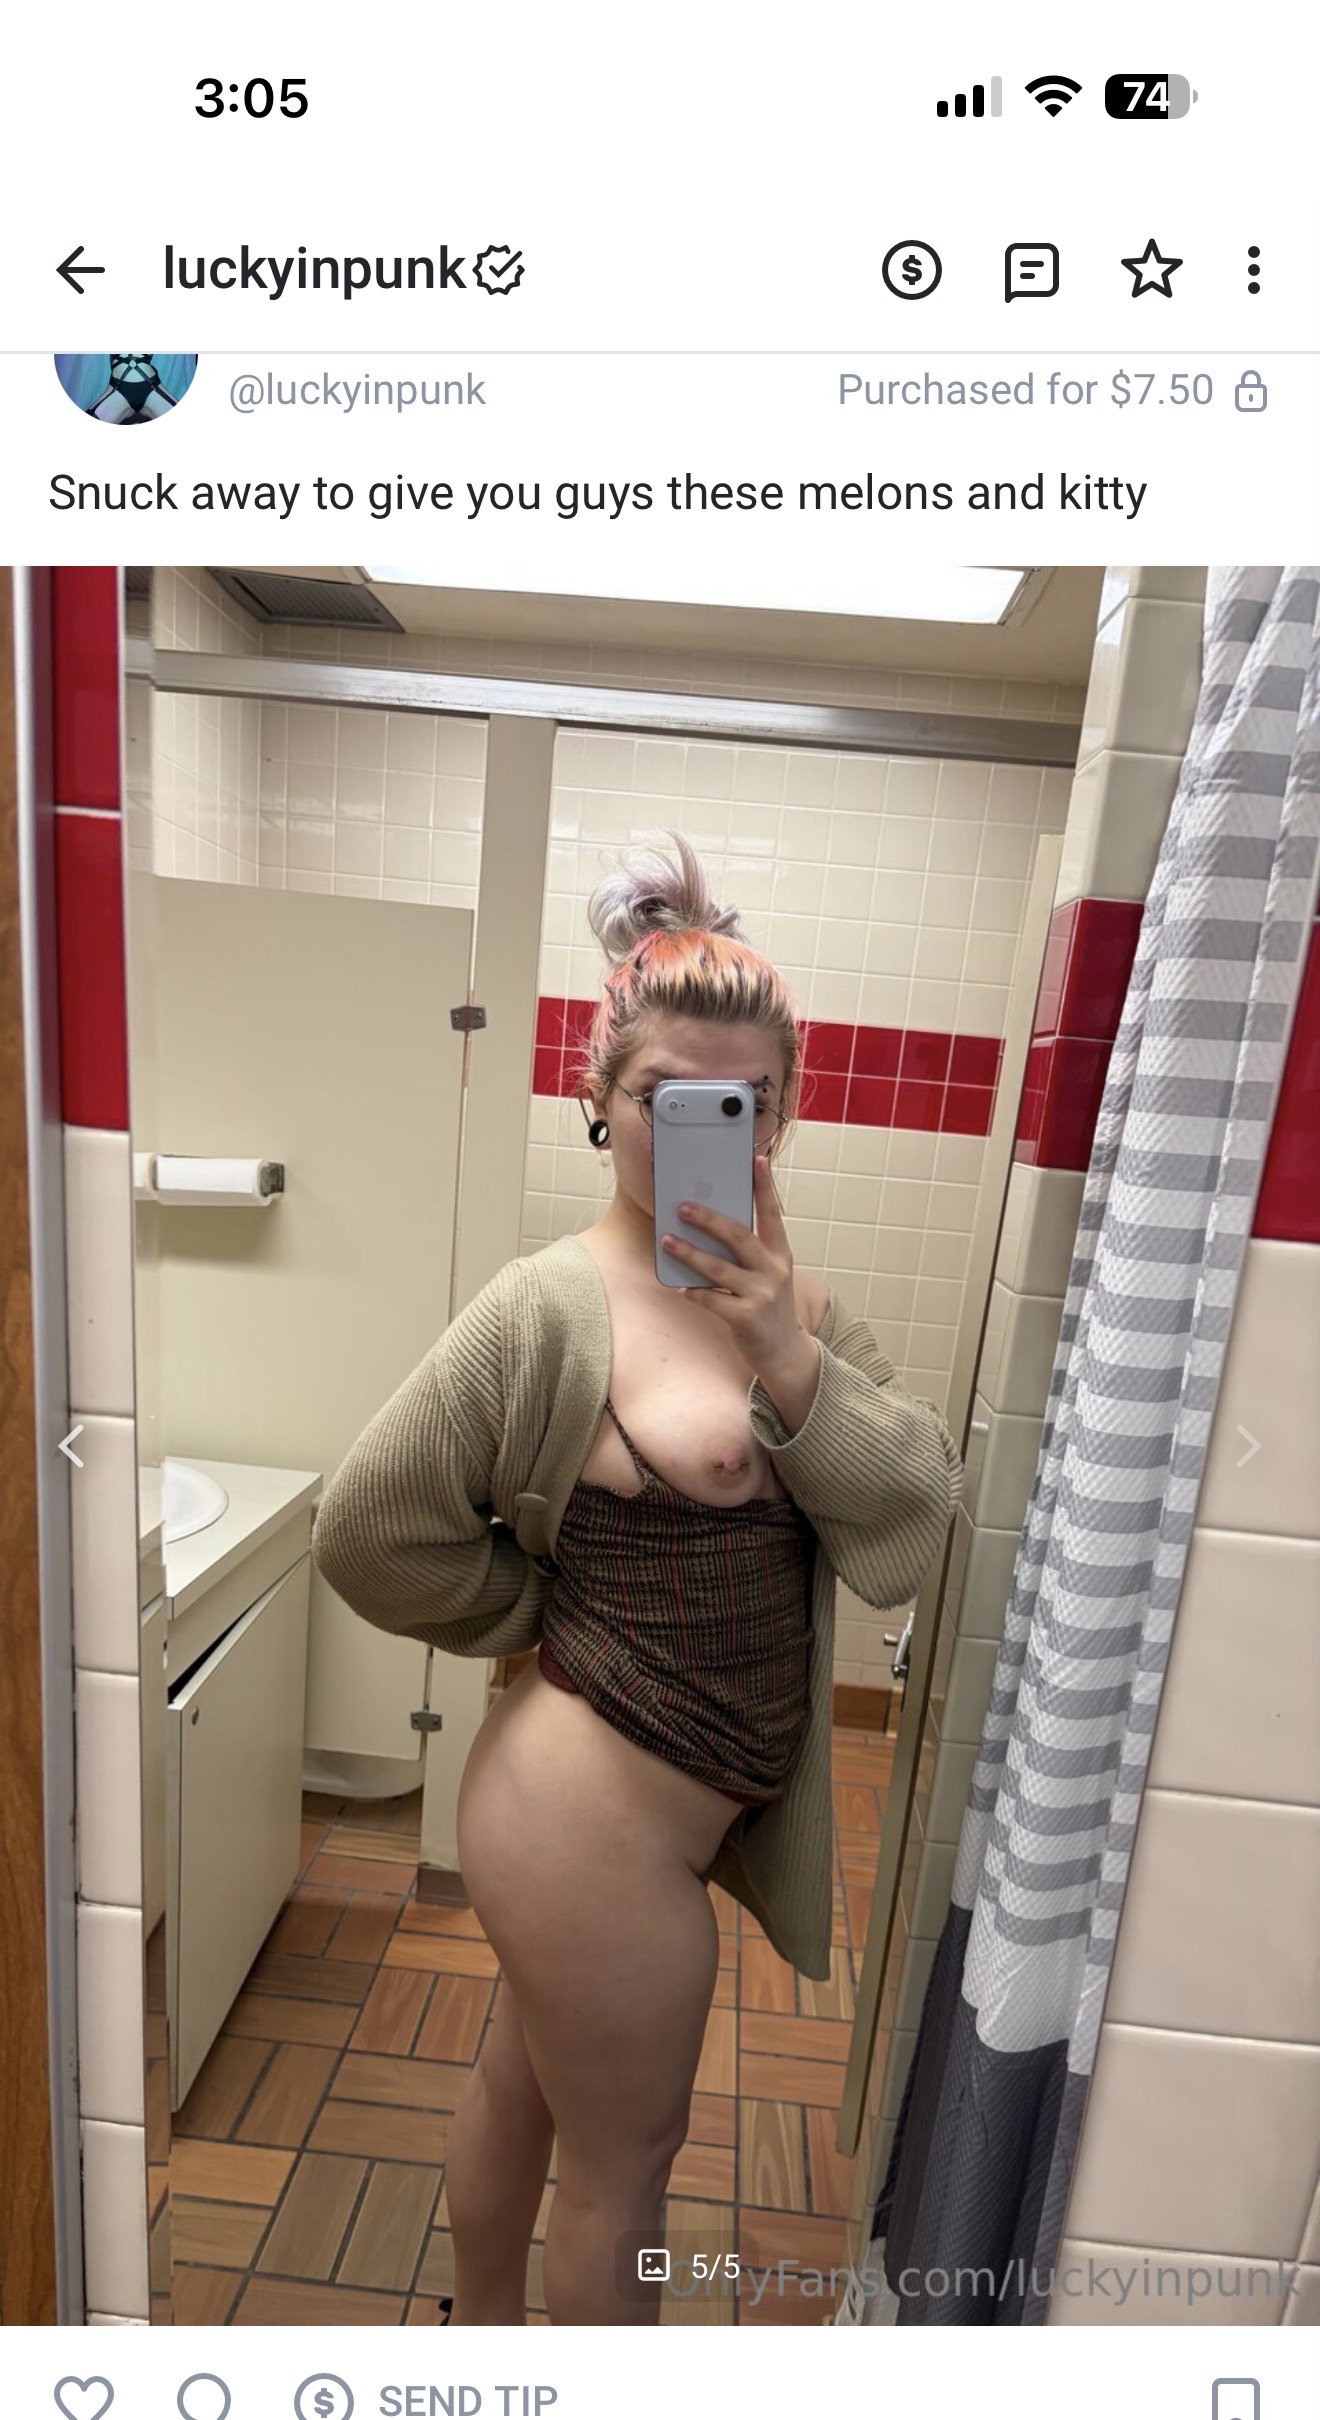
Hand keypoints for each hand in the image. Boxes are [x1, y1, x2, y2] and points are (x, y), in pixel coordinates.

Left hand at [660, 1154, 802, 1371]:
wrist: (784, 1352)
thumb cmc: (769, 1306)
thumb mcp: (769, 1275)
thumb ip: (748, 1254)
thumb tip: (711, 1228)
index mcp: (779, 1254)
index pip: (772, 1213)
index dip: (764, 1186)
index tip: (757, 1160)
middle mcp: (773, 1270)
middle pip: (738, 1236)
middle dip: (708, 1220)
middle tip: (683, 1207)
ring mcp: (761, 1294)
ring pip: (719, 1268)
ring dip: (690, 1253)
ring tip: (667, 1240)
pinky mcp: (746, 1318)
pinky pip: (712, 1300)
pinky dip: (694, 1292)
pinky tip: (678, 1287)